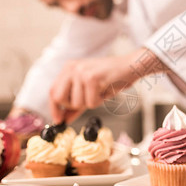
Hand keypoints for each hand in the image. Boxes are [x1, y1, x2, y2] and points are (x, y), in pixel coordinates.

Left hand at [50, 48, 166, 123]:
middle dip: (73, 106)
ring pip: (76, 103)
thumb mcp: (89, 90)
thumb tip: (63, 119)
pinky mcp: (92, 78)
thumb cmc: (113, 78)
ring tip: (101, 92)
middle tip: (87, 101)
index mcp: (69, 68)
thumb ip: (75, 104)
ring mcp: (81, 72)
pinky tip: (106, 90)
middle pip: (59, 98)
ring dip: (91, 103)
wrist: (131, 66)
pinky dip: (100, 101)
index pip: (53, 91)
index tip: (58, 120)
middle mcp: (72, 68)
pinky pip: (90, 103)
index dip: (54, 108)